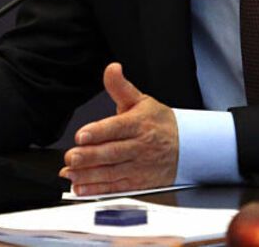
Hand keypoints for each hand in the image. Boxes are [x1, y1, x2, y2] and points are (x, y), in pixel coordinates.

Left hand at [58, 63, 177, 194]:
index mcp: (138, 124)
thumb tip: (112, 68)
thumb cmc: (160, 123)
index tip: (81, 135)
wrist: (188, 147)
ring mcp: (139, 167)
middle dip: (90, 156)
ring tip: (70, 173)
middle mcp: (139, 147)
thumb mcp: (141, 101)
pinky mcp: (139, 183)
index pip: (116, 128)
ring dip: (89, 175)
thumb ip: (120, 87)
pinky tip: (81, 188)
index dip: (98, 132)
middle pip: (112, 153)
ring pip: (112, 173)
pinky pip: (116, 187)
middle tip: (71, 157)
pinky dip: (97, 190)